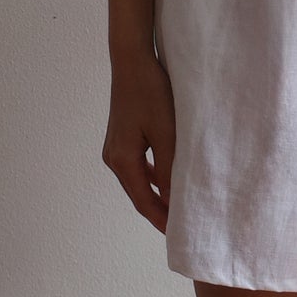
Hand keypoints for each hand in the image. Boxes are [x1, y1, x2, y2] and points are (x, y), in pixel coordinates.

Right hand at [103, 51, 176, 232]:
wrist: (132, 60)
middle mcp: (114, 158)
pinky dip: (153, 178)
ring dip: (157, 195)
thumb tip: (175, 201)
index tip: (180, 235)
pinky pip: (138, 166)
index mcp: (123, 161)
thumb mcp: (167, 133)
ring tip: (178, 208)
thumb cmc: (151, 92)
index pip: (145, 202)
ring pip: (139, 182)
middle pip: (139, 195)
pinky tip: (168, 179)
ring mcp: (115, 148)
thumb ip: (171, 169)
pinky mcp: (121, 138)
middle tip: (182, 227)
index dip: (162, 220)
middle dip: (160, 212)